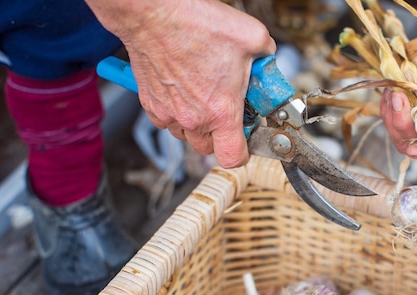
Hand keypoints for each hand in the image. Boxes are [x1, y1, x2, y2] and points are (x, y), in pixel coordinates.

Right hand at [85, 0, 275, 167]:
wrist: (154, 12)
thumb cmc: (196, 23)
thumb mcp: (252, 37)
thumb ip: (266, 57)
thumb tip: (266, 62)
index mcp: (221, 111)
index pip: (233, 157)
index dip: (243, 153)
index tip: (246, 139)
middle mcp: (193, 118)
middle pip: (209, 148)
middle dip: (221, 135)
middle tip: (227, 108)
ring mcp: (169, 113)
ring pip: (187, 135)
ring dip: (198, 124)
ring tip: (204, 96)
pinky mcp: (150, 104)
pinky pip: (167, 121)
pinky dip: (176, 113)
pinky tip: (184, 92)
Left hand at [380, 0, 416, 158]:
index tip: (411, 127)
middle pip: (411, 142)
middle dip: (400, 123)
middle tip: (397, 97)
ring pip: (396, 131)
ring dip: (390, 113)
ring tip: (396, 89)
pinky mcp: (405, 105)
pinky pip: (389, 114)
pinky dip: (387, 104)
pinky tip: (392, 89)